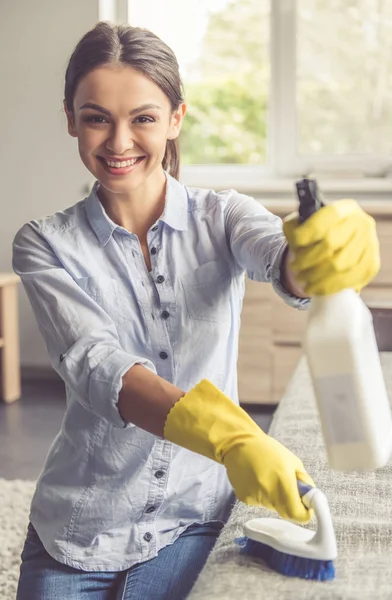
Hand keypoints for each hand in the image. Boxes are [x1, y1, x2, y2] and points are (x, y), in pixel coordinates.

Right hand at [164, 380, 313, 522]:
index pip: (297, 514)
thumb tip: (310, 499)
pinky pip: (259, 502)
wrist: (238, 444)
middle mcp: (269, 492)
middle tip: (286, 486)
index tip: (306, 507)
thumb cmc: (267, 449)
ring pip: (272, 507)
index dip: (304, 513)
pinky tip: (256, 479)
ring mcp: (255, 496)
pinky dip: (261, 494)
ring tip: (267, 476)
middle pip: (285, 512)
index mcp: (283, 481)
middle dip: (290, 503)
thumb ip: (304, 482)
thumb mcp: (293, 461)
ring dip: (274, 497)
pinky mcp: (244, 498)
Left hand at [283, 199, 379, 294]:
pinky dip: (328, 287)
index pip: (325, 219)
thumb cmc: (319, 233)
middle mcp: (362, 224)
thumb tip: (294, 238)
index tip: (293, 245)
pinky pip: (349, 280)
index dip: (306, 234)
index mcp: (345, 209)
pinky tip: (315, 288)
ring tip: (301, 280)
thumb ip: (294, 227)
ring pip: (339, 266)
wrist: (342, 242)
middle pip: (330, 244)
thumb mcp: (304, 224)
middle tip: (294, 268)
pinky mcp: (372, 265)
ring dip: (315, 277)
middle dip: (307, 259)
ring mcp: (370, 244)